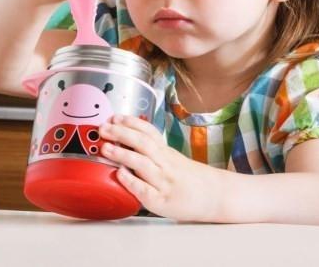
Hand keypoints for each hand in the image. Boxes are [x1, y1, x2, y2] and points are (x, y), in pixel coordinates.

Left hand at [99, 115, 222, 221]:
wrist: (215, 197)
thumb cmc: (188, 178)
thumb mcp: (172, 158)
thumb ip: (152, 150)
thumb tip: (124, 137)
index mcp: (166, 151)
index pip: (148, 131)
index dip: (130, 122)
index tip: (114, 117)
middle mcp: (165, 163)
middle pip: (143, 143)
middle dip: (121, 133)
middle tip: (103, 129)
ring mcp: (164, 182)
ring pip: (142, 164)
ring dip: (122, 154)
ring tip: (105, 148)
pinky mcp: (162, 201)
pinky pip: (144, 190)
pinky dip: (131, 181)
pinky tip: (119, 175)